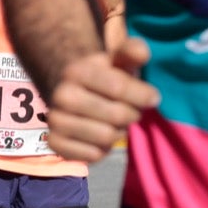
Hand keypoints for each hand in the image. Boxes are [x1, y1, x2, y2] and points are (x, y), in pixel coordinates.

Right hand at [44, 38, 159, 161]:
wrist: (71, 94)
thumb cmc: (105, 77)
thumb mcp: (118, 60)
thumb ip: (132, 52)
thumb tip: (142, 53)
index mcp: (76, 72)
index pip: (119, 88)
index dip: (143, 96)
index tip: (153, 98)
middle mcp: (61, 96)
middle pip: (117, 116)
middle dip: (131, 115)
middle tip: (129, 111)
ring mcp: (54, 121)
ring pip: (106, 138)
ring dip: (118, 133)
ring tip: (113, 124)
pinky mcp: (54, 143)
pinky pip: (93, 156)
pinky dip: (103, 150)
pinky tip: (98, 137)